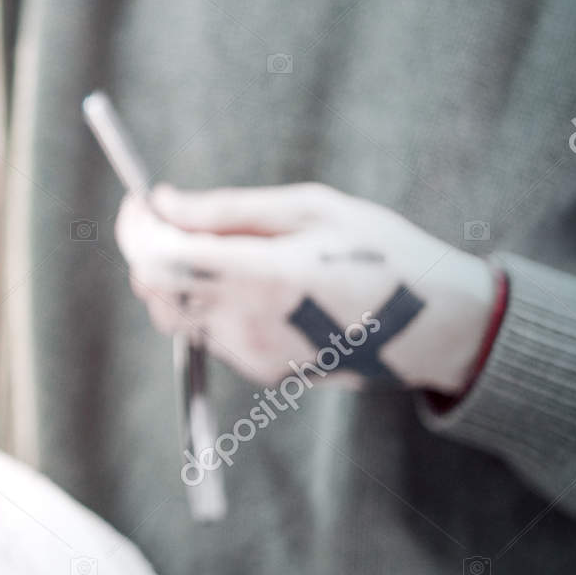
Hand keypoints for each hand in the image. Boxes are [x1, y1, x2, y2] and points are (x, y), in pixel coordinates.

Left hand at [113, 182, 497, 395]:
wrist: (437, 327)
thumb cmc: (379, 252)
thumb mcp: (309, 209)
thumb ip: (227, 210)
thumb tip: (163, 203)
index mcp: (263, 275)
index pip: (160, 259)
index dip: (137, 229)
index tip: (139, 204)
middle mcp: (250, 323)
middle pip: (154, 290)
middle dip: (150, 251)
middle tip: (174, 219)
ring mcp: (254, 354)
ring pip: (176, 313)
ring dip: (179, 277)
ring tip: (230, 248)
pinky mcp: (262, 371)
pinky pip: (210, 331)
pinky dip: (210, 301)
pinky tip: (257, 282)